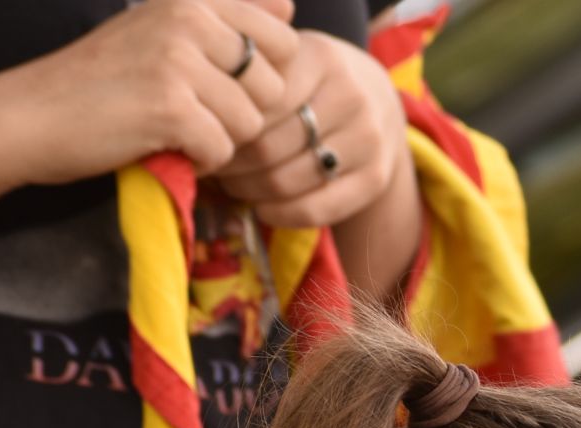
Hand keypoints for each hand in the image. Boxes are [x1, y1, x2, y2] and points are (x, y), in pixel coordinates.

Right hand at [0, 0, 299, 185]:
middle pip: (274, 87)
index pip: (284, 37)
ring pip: (250, 123)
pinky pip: (222, 150)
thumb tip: (291, 7)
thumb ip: (224, 19)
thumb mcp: (160, 31)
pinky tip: (160, 145)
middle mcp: (189, 18)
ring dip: (217, 139)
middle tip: (189, 113)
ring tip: (170, 128)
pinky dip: (196, 161)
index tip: (219, 85)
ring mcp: (179, 60)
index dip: (263, 77)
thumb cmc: (102, 82)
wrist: (29, 115)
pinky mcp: (171, 106)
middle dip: (242, 113)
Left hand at [212, 31, 412, 229]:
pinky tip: (263, 208)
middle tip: (215, 166)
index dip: (223, 127)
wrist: (378, 100)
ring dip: (249, 191)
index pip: (254, 105)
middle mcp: (351, 97)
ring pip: (286, 181)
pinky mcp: (375, 179)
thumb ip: (252, 84)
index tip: (206, 135)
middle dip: (231, 164)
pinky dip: (279, 215)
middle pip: (267, 147)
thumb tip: (202, 130)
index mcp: (320, 59)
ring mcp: (368, 140)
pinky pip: (315, 210)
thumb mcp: (288, 64)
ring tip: (234, 185)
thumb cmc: (312, 83)